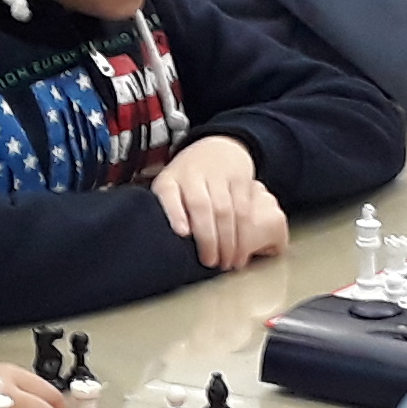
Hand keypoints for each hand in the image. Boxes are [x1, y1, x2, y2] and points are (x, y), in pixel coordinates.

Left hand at [148, 135, 287, 269]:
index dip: (175, 213)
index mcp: (170, 179)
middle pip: (201, 206)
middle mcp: (193, 174)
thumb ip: (167, 212)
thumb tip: (163, 248)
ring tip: (227, 262)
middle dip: (207, 237)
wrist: (218, 145)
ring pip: (225, 209)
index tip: (182, 232)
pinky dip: (244, 233)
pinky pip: (244, 209)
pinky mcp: (241, 179)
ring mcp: (218, 175)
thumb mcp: (170, 187)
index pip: (168, 193)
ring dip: (228, 240)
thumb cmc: (188, 178)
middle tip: (210, 262)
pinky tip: (241, 251)